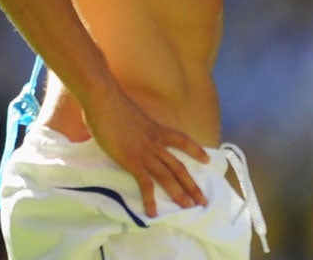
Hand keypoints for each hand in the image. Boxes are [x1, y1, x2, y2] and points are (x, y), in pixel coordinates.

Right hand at [82, 88, 210, 218]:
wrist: (105, 100)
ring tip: (189, 207)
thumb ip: (130, 124)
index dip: (196, 151)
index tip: (207, 160)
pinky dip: (150, 199)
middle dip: (193, 185)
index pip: (183, 141)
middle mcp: (156, 143)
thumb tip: (120, 125)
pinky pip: (145, 184)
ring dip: (179, 194)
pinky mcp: (131, 161)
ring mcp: (145, 153)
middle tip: (203, 199)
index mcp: (157, 130)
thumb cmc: (112, 104)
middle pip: (179, 167)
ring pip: (168, 177)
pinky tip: (153, 213)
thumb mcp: (129, 115)